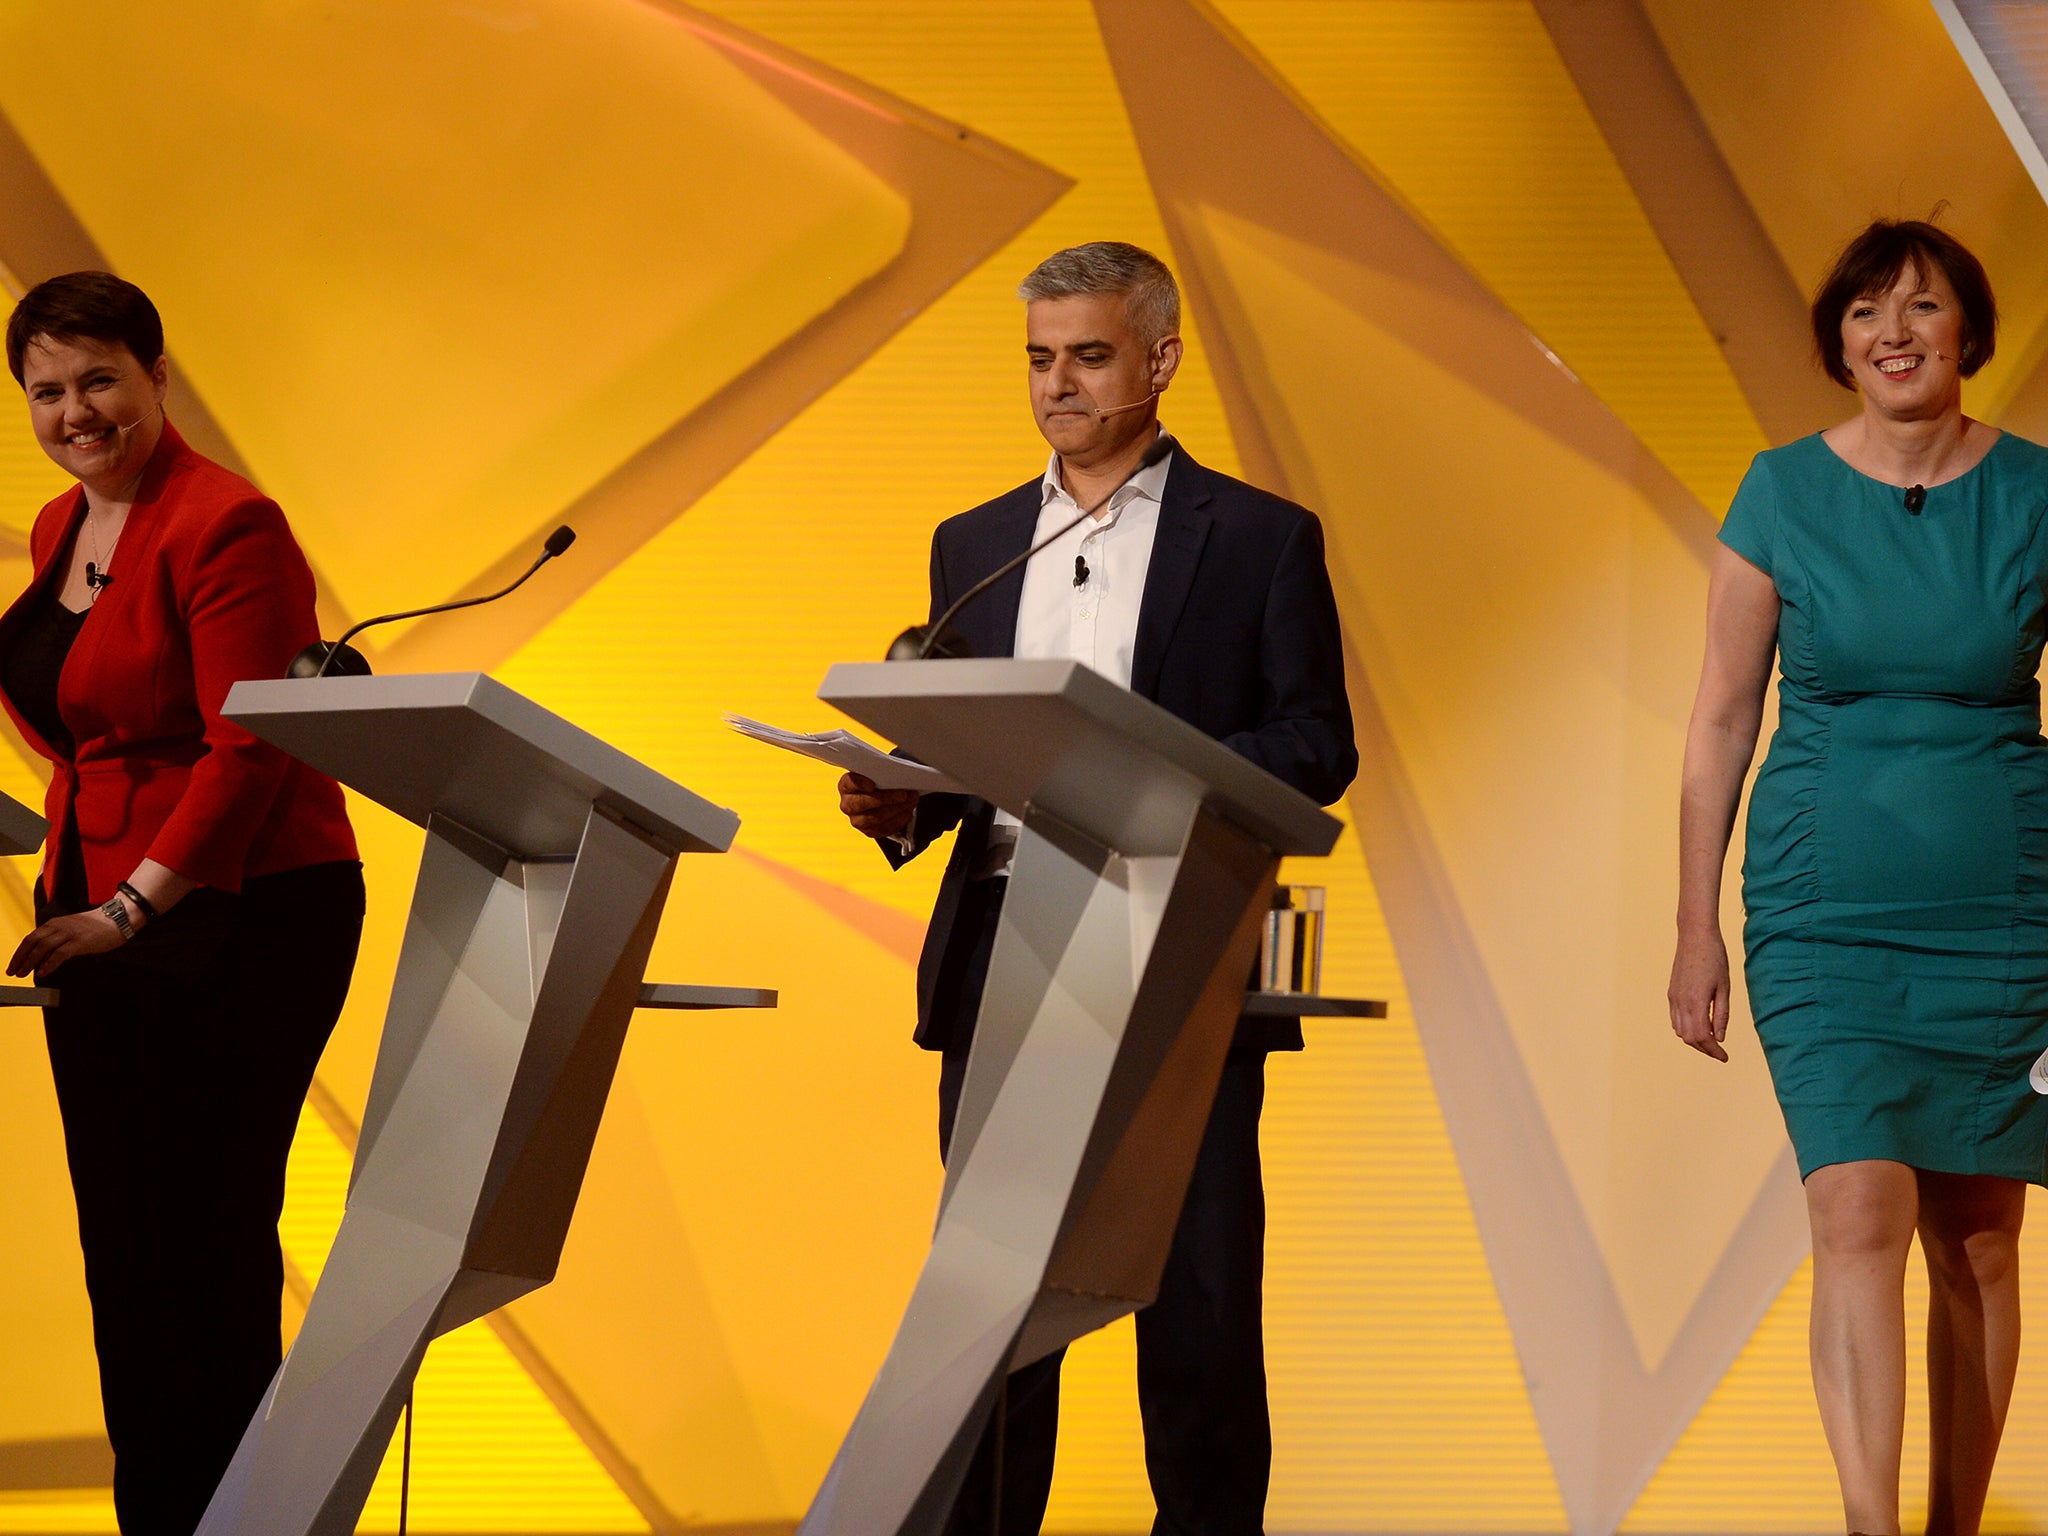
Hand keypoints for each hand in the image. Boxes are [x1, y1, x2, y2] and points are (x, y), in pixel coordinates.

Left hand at [8, 909, 127, 977]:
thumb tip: (45, 956)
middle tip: (13, 972)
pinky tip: (43, 972)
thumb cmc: (98, 926)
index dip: (19, 952)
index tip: (13, 965)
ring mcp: (70, 933)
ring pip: (43, 947)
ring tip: (23, 973)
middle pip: (33, 942)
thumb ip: (58, 938)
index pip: (31, 938)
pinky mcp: (80, 941)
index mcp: (55, 923)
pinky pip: (60, 954)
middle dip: (20, 958)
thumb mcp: (73, 929)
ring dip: (30, 962)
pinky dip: (49, 964)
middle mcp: (59, 926)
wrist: (119, 917)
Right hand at [839, 771, 917, 840]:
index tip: (872, 784)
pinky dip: (898, 819)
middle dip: (885, 798)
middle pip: (862, 803)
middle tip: (904, 794)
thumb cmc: (878, 781)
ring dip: (896, 809)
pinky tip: (908, 811)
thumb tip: (899, 775)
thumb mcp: (877, 774)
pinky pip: (883, 828)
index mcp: (846, 785)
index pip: (849, 783)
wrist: (880, 797)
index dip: (859, 783)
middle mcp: (847, 804)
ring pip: (874, 818)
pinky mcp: (869, 831)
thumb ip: (882, 773)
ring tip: (912, 800)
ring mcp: (856, 820)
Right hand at [1668, 925, 1731, 1061]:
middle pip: (1689, 1038)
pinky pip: (1675, 1019)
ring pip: (1680, 1031)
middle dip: (1704, 1049)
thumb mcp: (1725, 987)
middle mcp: (1681, 1002)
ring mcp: (1673, 998)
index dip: (1714, 1051)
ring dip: (1694, 1040)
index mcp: (1696, 1002)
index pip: (1702, 1037)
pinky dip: (1685, 1029)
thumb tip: (1720, 1038)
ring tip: (1711, 1040)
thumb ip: (1721, 1015)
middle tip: (1720, 1052)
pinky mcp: (1671, 993)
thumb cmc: (1715, 959)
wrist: (1695, 936)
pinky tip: (1698, 1026)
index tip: (1725, 1057)